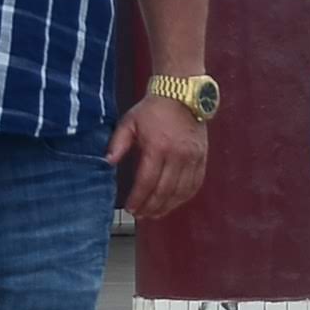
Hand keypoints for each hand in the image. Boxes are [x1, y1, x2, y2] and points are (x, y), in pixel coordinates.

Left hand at [107, 92, 207, 219]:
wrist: (181, 94)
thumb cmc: (152, 109)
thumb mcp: (129, 122)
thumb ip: (118, 143)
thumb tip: (107, 162)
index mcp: (157, 147)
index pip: (147, 182)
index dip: (138, 199)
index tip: (130, 208)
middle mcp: (177, 155)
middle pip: (164, 191)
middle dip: (151, 207)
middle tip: (141, 215)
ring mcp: (192, 157)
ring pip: (181, 192)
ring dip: (167, 207)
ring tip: (155, 214)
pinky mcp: (202, 157)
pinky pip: (195, 183)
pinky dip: (184, 197)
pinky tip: (174, 202)